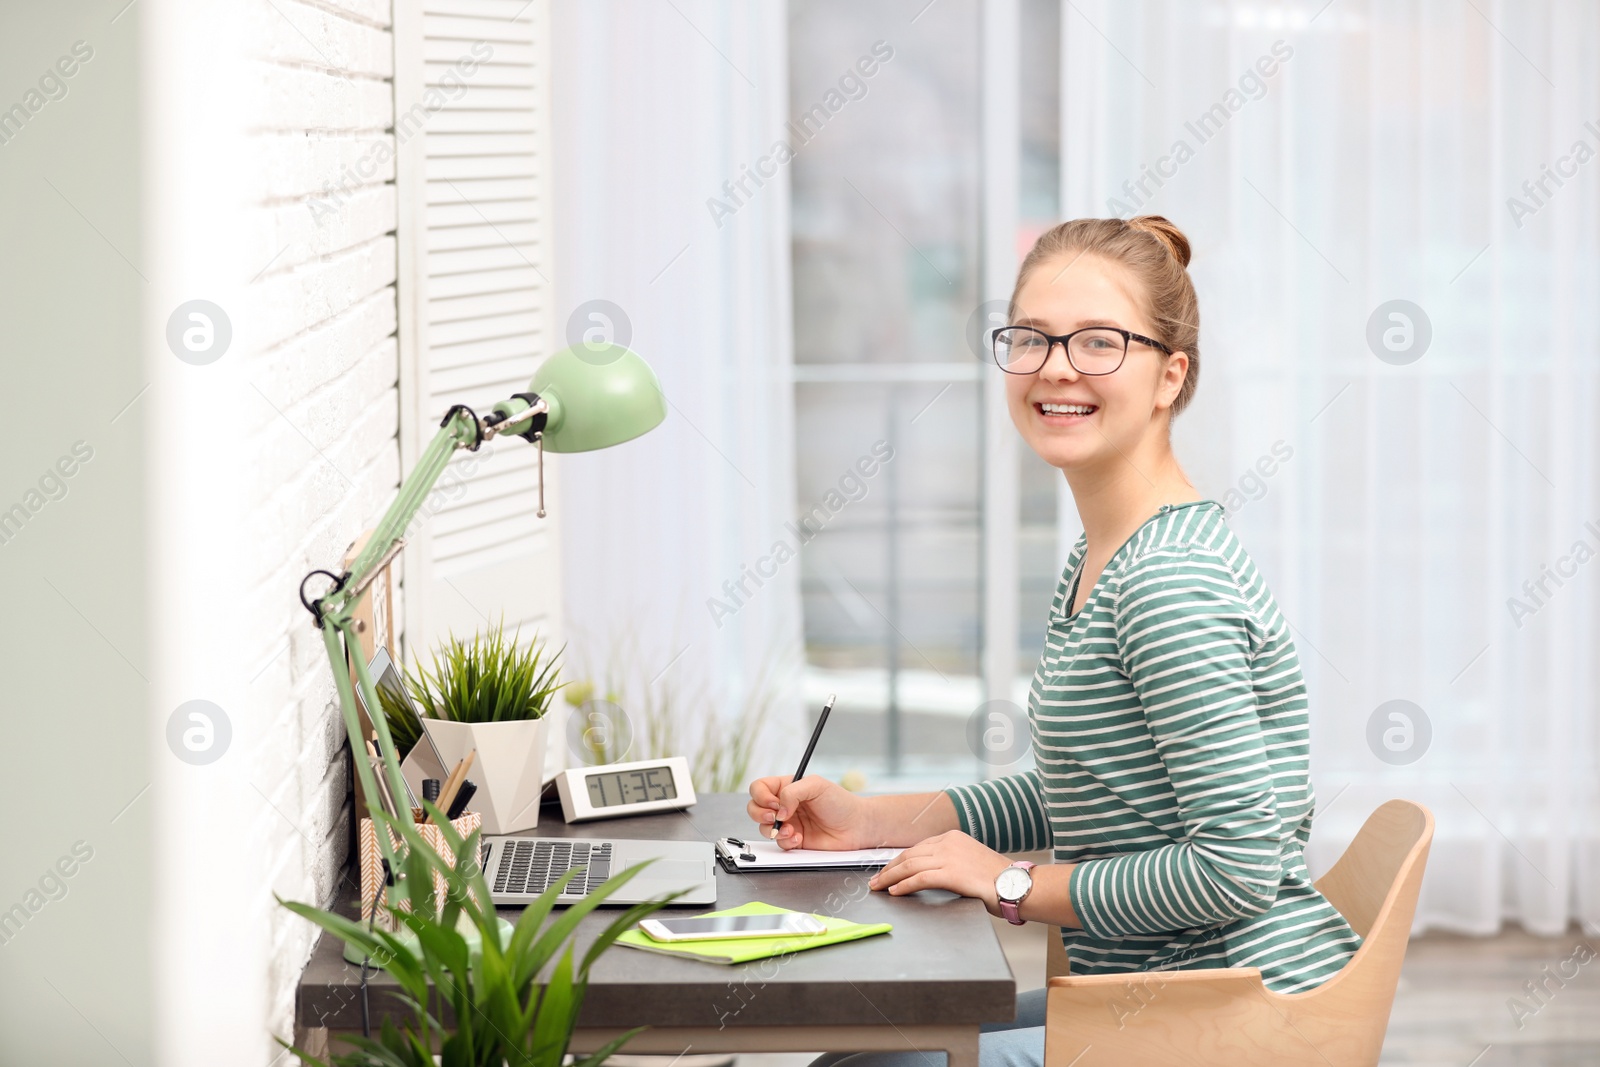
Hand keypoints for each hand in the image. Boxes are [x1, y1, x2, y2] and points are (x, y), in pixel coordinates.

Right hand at [747, 774, 869, 850]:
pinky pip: (778, 843)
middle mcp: (784, 805)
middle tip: (774, 817)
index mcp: (787, 787)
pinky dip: (786, 841)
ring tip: (792, 829)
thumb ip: (792, 792)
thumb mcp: (816, 785)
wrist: (856, 826)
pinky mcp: (794, 840)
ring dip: (774, 830)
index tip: (774, 803)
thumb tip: (778, 809)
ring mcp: (788, 823)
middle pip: (754, 808)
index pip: (760, 788)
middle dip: (759, 814)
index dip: (761, 796)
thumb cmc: (840, 802)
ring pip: (763, 828)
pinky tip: (799, 838)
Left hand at [867, 830, 1011, 913]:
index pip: (918, 848)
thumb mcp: (970, 862)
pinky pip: (920, 878)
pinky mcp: (951, 873)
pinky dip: (904, 885)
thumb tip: (928, 875)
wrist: (1016, 885)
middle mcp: (949, 842)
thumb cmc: (997, 880)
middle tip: (876, 880)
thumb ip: (950, 863)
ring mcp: (950, 856)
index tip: (888, 871)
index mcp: (953, 837)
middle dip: (889, 869)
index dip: (899, 860)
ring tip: (878, 888)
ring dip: (890, 877)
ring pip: (910, 865)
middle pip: (909, 854)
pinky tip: (894, 892)